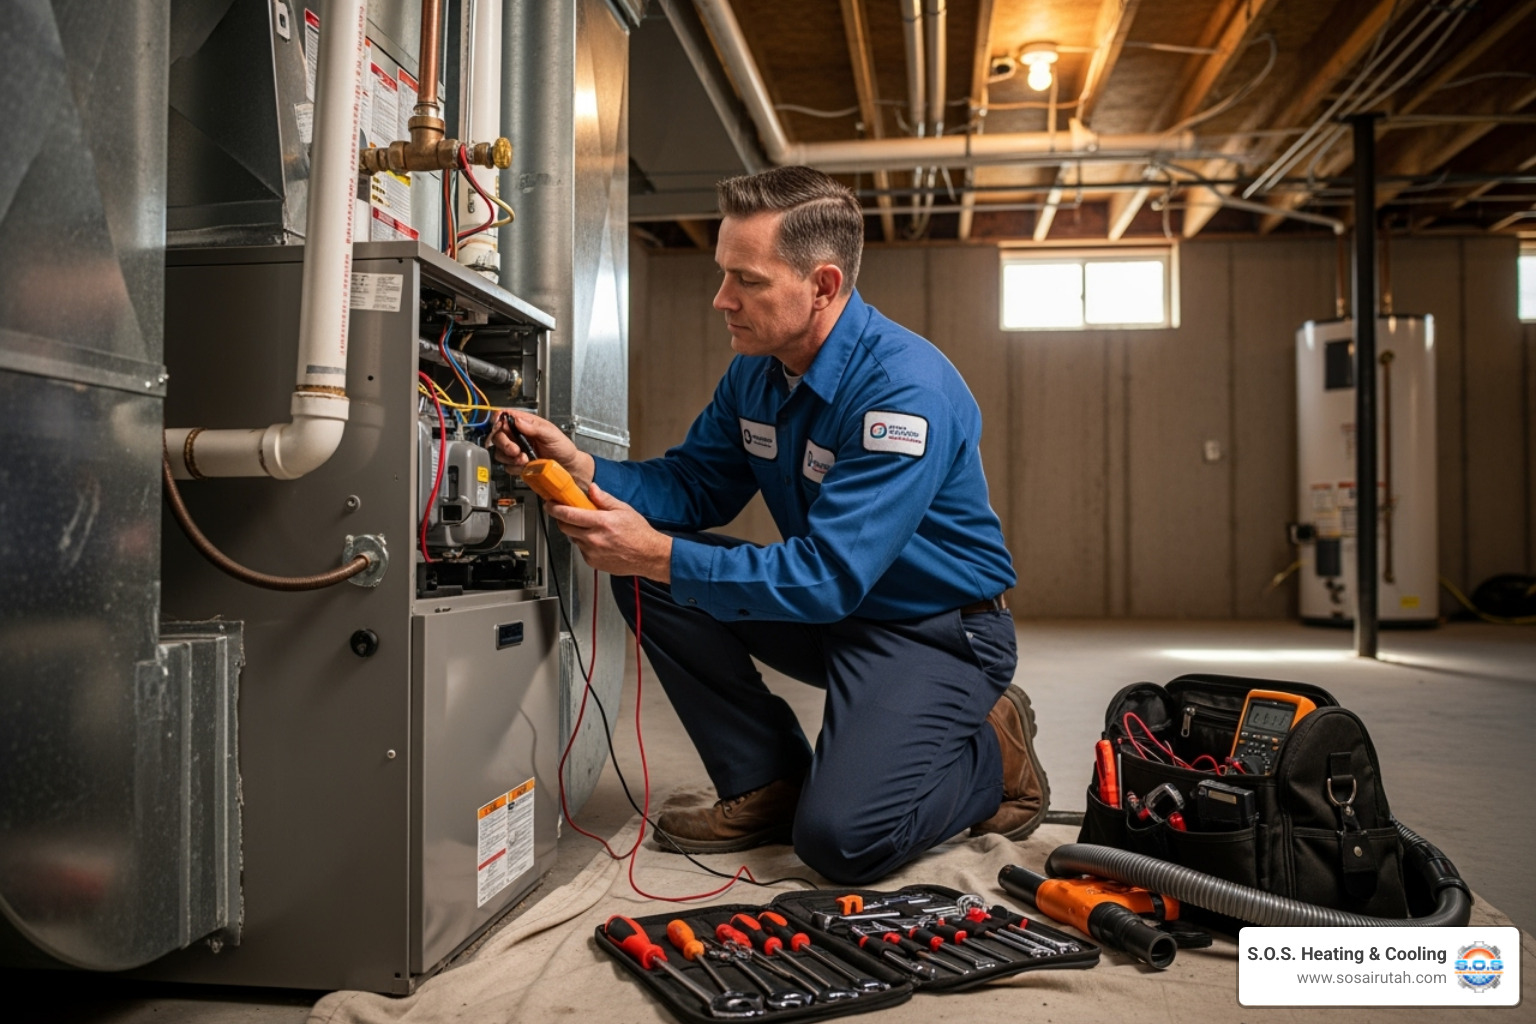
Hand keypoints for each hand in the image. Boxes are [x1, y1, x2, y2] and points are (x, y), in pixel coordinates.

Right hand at [488, 409, 594, 488]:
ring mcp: (517, 450)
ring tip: (525, 459)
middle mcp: (518, 436)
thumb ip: (536, 427)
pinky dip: (515, 467)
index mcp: (526, 423)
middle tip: (515, 450)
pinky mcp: (517, 464)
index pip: (504, 416)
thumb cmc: (563, 448)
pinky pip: (507, 466)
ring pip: (500, 452)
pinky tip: (526, 466)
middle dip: (504, 443)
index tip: (500, 427)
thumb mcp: (552, 434)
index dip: (498, 420)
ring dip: (510, 457)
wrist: (568, 468)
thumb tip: (519, 421)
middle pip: (497, 435)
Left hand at [548, 483, 671, 581]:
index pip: (569, 514)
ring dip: (575, 531)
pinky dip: (584, 543)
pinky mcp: (593, 562)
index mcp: (601, 522)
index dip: (555, 508)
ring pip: (573, 538)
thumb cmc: (639, 533)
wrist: (648, 556)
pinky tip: (597, 540)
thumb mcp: (623, 509)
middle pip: (565, 527)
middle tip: (566, 513)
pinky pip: (581, 549)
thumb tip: (592, 489)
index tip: (550, 504)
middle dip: (562, 519)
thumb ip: (604, 499)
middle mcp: (594, 539)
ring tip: (591, 528)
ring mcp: (592, 552)